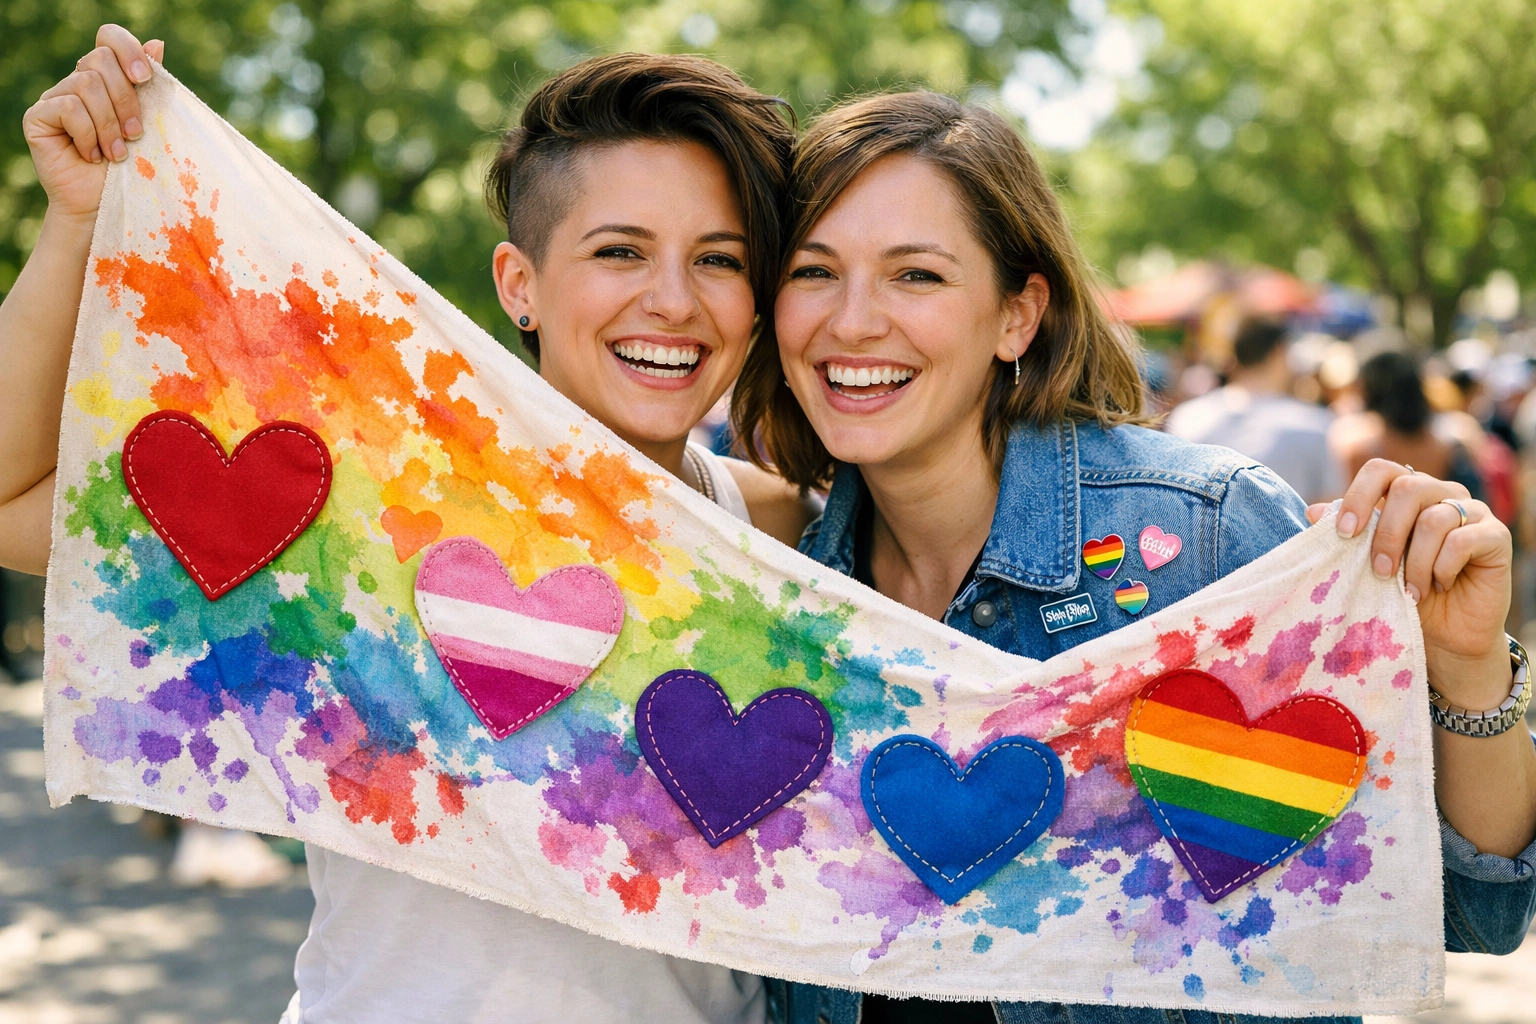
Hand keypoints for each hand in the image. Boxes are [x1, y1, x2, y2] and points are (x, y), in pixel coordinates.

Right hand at [21, 26, 163, 224]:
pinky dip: (87, 133)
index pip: (108, 38)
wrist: (105, 206)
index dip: (127, 49)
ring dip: (109, 123)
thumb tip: (156, 43)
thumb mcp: (149, 124)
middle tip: (135, 134)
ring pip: (86, 84)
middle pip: (99, 60)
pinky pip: (68, 106)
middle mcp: (77, 84)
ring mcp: (55, 98)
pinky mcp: (37, 116)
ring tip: (117, 153)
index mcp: (106, 80)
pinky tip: (91, 155)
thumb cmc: (132, 169)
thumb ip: (149, 86)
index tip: (145, 78)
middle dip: (126, 99)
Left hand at [1307, 459, 1512, 708]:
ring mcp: (1471, 511)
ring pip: (1435, 519)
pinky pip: (1464, 540)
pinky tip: (1439, 585)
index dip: (1359, 495)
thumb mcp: (1365, 566)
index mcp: (1405, 492)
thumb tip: (1313, 511)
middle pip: (1408, 488)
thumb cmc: (1400, 594)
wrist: (1444, 635)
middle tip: (1379, 572)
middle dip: (1386, 534)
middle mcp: (1440, 493)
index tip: (1344, 533)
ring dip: (1416, 562)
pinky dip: (1443, 567)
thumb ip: (1346, 537)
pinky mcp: (1496, 535)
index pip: (1381, 470)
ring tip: (1410, 591)